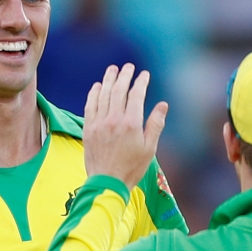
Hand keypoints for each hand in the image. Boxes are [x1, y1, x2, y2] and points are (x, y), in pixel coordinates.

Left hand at [84, 63, 167, 189]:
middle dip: (124, 76)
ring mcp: (99, 123)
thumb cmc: (131, 168)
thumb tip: (163, 105)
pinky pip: (90, 106)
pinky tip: (97, 86)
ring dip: (109, 80)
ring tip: (113, 69)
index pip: (136, 95)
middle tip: (128, 67)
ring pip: (103, 95)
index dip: (140, 82)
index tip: (144, 75)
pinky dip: (94, 94)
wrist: (107, 183)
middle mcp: (114, 120)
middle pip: (118, 90)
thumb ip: (155, 125)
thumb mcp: (149, 148)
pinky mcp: (88, 129)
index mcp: (131, 123)